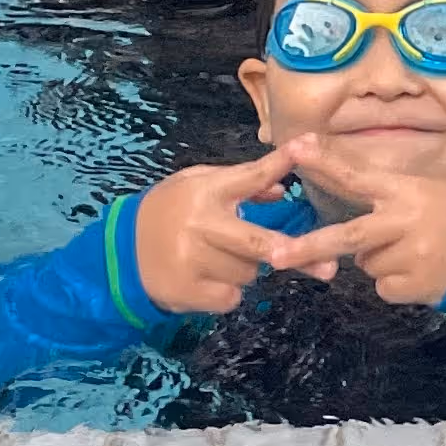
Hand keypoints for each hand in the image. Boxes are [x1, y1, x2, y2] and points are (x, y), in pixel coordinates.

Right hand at [134, 149, 302, 314]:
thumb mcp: (197, 185)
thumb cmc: (170, 212)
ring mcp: (192, 260)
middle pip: (255, 242)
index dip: (278, 164)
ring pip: (247, 273)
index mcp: (206, 192)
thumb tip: (281, 190)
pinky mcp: (187, 290)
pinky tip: (207, 280)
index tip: (304, 148)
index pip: (249, 176)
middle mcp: (200, 224)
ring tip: (218, 259)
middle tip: (323, 265)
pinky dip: (227, 293)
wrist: (122, 251)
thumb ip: (240, 184)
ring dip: (244, 269)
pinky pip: (230, 297)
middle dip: (284, 251)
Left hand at [261, 145, 445, 309]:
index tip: (295, 149)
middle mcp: (404, 222)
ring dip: (379, 261)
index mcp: (404, 192)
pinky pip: (382, 287)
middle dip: (308, 248)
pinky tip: (419, 271)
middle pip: (347, 236)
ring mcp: (410, 256)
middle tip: (277, 257)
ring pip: (366, 264)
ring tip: (412, 252)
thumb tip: (342, 203)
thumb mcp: (425, 190)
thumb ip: (386, 196)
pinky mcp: (415, 285)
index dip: (325, 163)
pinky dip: (394, 282)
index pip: (357, 175)